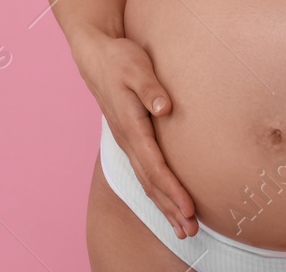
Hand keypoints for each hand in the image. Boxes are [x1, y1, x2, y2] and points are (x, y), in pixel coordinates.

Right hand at [72, 31, 197, 238]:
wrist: (95, 55)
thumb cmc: (119, 58)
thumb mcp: (136, 66)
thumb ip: (150, 88)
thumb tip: (164, 108)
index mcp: (131, 127)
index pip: (154, 167)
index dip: (172, 190)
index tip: (189, 209)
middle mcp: (127, 140)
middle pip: (150, 183)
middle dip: (170, 209)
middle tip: (190, 231)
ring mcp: (127, 142)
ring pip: (146, 181)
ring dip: (164, 206)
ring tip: (183, 228)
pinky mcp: (130, 139)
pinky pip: (144, 172)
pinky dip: (157, 191)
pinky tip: (167, 202)